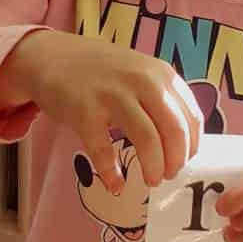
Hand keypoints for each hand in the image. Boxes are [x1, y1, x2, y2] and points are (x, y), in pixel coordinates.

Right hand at [0, 30, 200, 191]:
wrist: (49, 56)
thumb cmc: (98, 70)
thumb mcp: (139, 71)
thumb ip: (161, 96)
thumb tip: (183, 141)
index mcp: (159, 73)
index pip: (191, 115)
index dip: (192, 145)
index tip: (186, 160)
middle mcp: (140, 81)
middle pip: (174, 130)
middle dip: (177, 160)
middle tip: (170, 175)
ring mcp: (111, 95)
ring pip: (147, 139)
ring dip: (153, 167)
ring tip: (152, 180)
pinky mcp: (84, 111)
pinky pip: (104, 150)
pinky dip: (112, 173)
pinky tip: (116, 184)